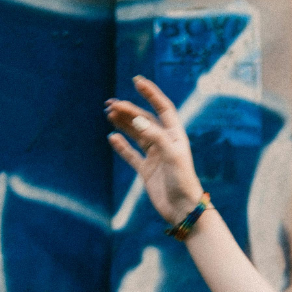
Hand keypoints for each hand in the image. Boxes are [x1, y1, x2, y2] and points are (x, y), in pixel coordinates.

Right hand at [105, 77, 206, 226]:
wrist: (183, 210)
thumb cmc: (182, 182)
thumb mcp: (171, 156)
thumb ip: (155, 137)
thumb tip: (137, 121)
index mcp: (175, 136)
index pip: (163, 109)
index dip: (151, 94)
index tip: (137, 81)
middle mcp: (165, 144)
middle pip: (144, 120)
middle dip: (129, 110)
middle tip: (111, 104)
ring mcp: (155, 157)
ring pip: (136, 135)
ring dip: (124, 123)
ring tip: (109, 113)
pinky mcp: (147, 171)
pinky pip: (131, 155)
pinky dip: (122, 146)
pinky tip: (112, 137)